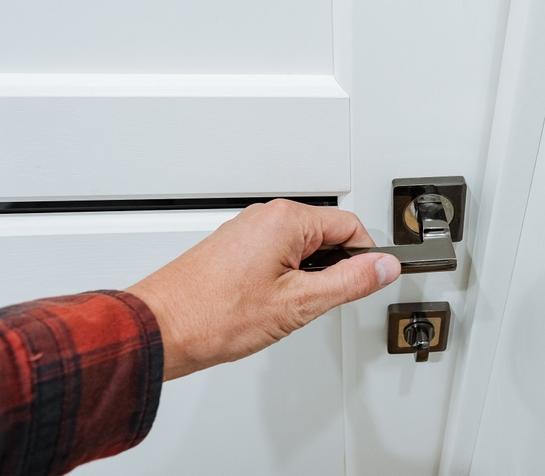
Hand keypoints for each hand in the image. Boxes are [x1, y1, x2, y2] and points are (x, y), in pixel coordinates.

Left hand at [126, 199, 400, 379]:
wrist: (159, 328)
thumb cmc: (214, 315)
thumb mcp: (299, 304)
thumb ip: (350, 282)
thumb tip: (385, 266)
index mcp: (286, 220)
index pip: (351, 227)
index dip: (365, 259)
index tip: (367, 283)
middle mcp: (266, 216)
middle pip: (326, 235)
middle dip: (332, 270)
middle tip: (316, 304)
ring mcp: (247, 231)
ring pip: (301, 248)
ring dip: (306, 277)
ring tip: (284, 309)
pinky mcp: (234, 248)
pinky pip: (276, 255)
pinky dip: (282, 279)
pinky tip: (265, 306)